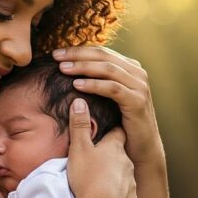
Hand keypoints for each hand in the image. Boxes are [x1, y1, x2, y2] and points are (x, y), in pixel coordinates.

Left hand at [53, 46, 163, 165]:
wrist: (142, 148)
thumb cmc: (120, 123)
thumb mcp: (108, 98)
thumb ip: (97, 81)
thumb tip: (68, 69)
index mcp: (130, 68)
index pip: (101, 51)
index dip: (78, 50)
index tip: (56, 53)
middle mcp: (137, 73)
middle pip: (103, 56)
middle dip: (77, 55)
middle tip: (56, 57)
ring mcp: (140, 86)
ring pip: (108, 69)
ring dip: (83, 67)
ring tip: (63, 69)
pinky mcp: (138, 101)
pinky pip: (112, 88)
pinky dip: (94, 85)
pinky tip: (77, 85)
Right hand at [66, 98, 136, 197]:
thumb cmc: (88, 176)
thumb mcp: (79, 148)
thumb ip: (79, 125)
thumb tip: (80, 101)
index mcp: (114, 148)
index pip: (117, 133)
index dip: (112, 131)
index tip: (107, 130)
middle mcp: (127, 163)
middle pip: (121, 154)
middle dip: (113, 154)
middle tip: (100, 157)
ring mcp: (131, 182)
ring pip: (125, 175)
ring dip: (115, 175)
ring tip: (102, 180)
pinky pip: (126, 195)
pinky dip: (119, 194)